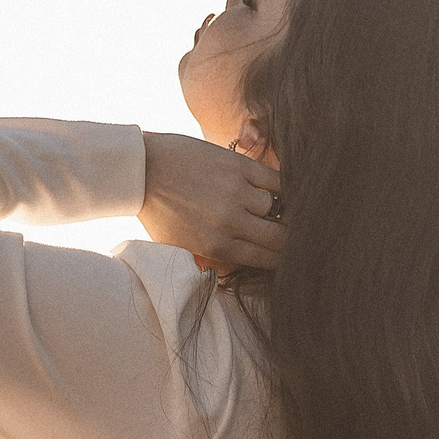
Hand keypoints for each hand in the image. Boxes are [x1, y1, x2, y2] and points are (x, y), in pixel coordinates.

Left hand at [139, 131, 285, 282]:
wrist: (142, 169)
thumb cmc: (158, 211)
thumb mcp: (177, 248)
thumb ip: (206, 261)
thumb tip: (235, 272)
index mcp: (216, 246)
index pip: (268, 260)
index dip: (284, 260)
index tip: (290, 256)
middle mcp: (230, 222)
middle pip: (280, 237)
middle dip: (291, 239)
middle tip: (296, 235)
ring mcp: (236, 192)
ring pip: (280, 208)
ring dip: (286, 211)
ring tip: (287, 211)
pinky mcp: (238, 166)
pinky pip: (276, 180)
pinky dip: (285, 187)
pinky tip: (285, 190)